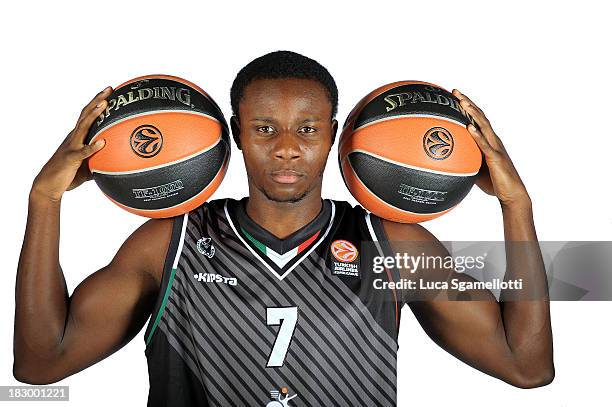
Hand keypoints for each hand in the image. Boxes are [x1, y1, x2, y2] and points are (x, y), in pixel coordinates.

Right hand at [31, 86, 112, 201]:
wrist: (49, 185)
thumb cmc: (69, 175)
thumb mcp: (88, 166)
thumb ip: (101, 160)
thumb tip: (119, 161)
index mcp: (78, 137)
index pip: (88, 115)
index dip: (97, 103)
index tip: (109, 92)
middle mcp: (74, 137)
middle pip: (86, 114)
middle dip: (97, 100)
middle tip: (110, 89)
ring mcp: (71, 146)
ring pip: (83, 127)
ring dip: (93, 115)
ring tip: (104, 105)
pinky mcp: (70, 158)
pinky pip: (83, 152)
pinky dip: (92, 147)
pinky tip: (102, 142)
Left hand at [452, 89, 530, 208]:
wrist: (512, 194)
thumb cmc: (495, 183)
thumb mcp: (475, 170)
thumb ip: (465, 161)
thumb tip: (447, 161)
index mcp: (488, 141)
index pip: (477, 119)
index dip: (467, 107)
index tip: (455, 96)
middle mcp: (493, 140)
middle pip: (480, 117)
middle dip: (467, 103)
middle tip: (455, 92)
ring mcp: (495, 147)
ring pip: (483, 126)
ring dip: (472, 113)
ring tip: (462, 103)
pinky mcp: (496, 158)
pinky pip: (485, 145)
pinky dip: (477, 135)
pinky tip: (469, 128)